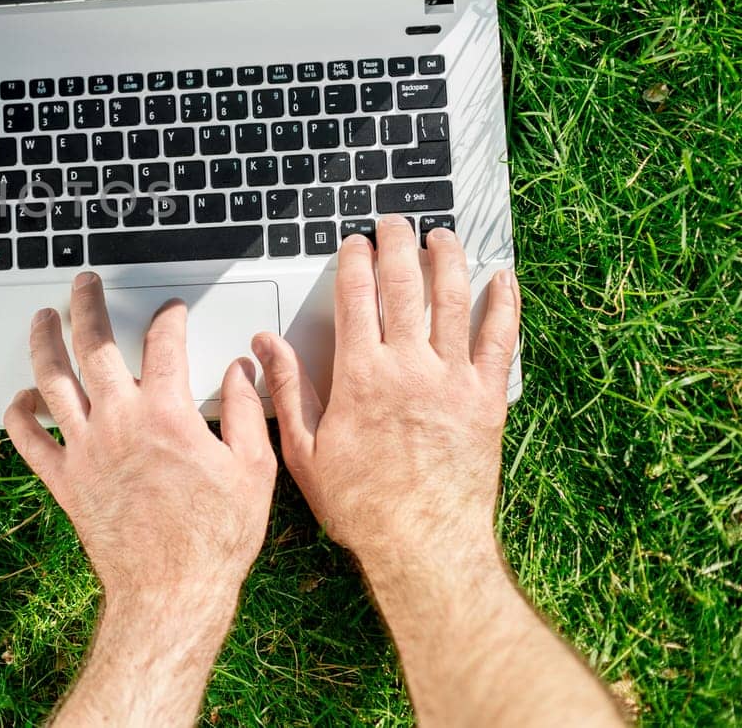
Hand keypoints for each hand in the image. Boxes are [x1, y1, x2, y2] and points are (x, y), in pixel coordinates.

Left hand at [4, 271, 276, 653]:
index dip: (168, 318)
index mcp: (167, 414)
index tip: (170, 311)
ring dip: (44, 343)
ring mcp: (85, 450)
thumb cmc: (214, 539)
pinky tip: (20, 398)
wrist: (172, 592)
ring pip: (52, 381)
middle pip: (94, 345)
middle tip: (84, 284)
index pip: (164, 344)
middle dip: (87, 305)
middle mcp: (118, 422)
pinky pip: (29, 440)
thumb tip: (242, 370)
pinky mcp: (65, 480)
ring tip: (42, 319)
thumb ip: (245, 411)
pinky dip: (19, 415)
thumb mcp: (253, 470)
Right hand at [257, 216, 519, 568]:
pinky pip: (499, 340)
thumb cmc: (362, 505)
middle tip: (395, 223)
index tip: (355, 242)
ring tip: (442, 235)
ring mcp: (451, 380)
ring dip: (447, 260)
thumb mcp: (303, 450)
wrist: (422, 545)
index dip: (355, 261)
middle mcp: (407, 368)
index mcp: (360, 376)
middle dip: (397, 245)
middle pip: (403, 286)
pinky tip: (504, 279)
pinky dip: (503, 305)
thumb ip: (286, 389)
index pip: (355, 298)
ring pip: (453, 300)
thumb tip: (265, 345)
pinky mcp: (486, 399)